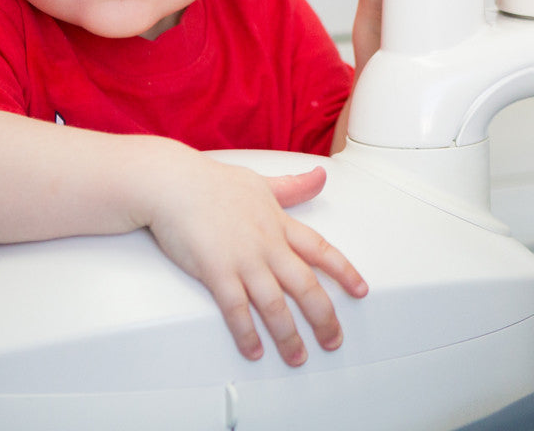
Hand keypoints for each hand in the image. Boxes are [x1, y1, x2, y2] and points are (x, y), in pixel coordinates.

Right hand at [141, 153, 367, 366]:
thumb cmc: (211, 181)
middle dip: (324, 317)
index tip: (360, 290)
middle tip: (334, 340)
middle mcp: (267, 243)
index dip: (343, 272)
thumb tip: (320, 176)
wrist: (172, 183)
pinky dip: (247, 333)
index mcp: (278, 222)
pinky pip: (237, 310)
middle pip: (305, 286)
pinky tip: (254, 350)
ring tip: (297, 357)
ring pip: (275, 305)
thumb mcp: (259, 182)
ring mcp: (243, 259)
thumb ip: (291, 187)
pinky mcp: (216, 271)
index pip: (320, 249)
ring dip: (288, 335)